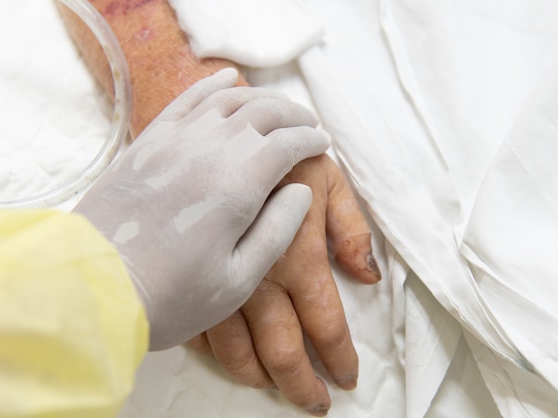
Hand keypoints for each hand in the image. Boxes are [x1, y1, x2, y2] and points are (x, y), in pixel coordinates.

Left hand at [74, 68, 329, 349]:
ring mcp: (175, 140)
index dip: (310, 140)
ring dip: (260, 98)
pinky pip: (187, 99)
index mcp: (239, 183)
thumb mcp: (239, 279)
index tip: (322, 144)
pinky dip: (212, 86)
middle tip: (308, 124)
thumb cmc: (171, 293)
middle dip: (293, 114)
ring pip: (228, 100)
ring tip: (276, 108)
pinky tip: (228, 81)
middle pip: (263, 112)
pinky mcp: (149, 141)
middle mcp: (210, 149)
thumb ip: (278, 231)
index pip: (287, 143)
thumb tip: (302, 192)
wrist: (93, 287)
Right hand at [188, 154, 380, 415]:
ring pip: (239, 351)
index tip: (347, 377)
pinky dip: (218, 354)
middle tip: (313, 403)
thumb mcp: (327, 177)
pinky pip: (203, 329)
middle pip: (283, 350)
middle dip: (301, 384)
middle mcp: (260, 278)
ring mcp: (220, 280)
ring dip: (259, 375)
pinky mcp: (190, 274)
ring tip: (274, 389)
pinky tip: (231, 362)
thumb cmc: (274, 154)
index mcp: (298, 256)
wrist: (210, 134)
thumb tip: (367, 275)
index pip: (326, 323)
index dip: (339, 355)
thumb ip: (350, 227)